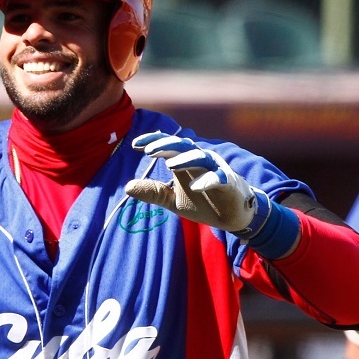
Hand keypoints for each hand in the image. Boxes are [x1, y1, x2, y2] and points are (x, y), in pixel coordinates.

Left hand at [125, 131, 264, 233]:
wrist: (232, 217)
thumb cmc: (202, 202)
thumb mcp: (173, 200)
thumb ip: (153, 192)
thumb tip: (127, 187)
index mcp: (186, 161)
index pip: (169, 146)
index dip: (153, 141)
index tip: (135, 144)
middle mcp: (201, 160)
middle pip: (183, 146)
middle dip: (166, 145)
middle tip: (148, 151)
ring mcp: (216, 170)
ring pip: (201, 158)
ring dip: (186, 159)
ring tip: (170, 165)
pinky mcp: (229, 183)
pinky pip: (219, 178)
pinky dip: (208, 180)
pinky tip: (196, 186)